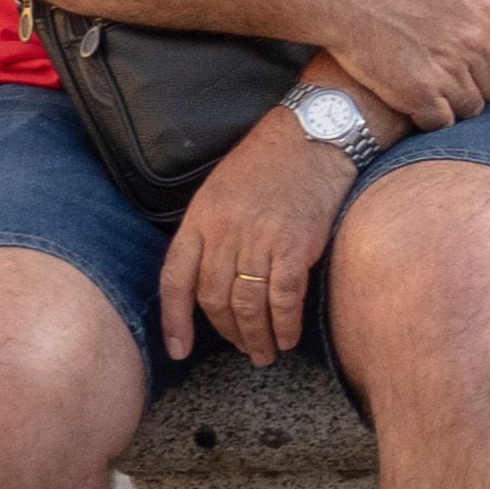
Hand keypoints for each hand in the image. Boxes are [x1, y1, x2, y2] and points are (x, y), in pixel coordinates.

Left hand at [157, 110, 354, 361]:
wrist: (315, 134)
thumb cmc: (270, 161)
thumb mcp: (221, 189)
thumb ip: (211, 231)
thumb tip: (210, 277)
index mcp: (201, 217)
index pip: (176, 278)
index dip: (174, 320)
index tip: (179, 350)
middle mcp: (225, 231)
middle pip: (214, 298)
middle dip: (227, 332)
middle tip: (241, 348)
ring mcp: (260, 239)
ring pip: (248, 304)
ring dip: (255, 337)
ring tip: (264, 354)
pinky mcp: (296, 245)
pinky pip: (285, 298)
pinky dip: (285, 325)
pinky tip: (289, 338)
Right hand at [309, 0, 489, 129]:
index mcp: (489, 9)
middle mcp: (473, 40)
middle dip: (485, 85)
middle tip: (457, 74)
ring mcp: (445, 67)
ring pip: (473, 106)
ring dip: (459, 102)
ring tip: (436, 83)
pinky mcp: (417, 92)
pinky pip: (443, 121)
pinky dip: (433, 117)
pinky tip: (418, 99)